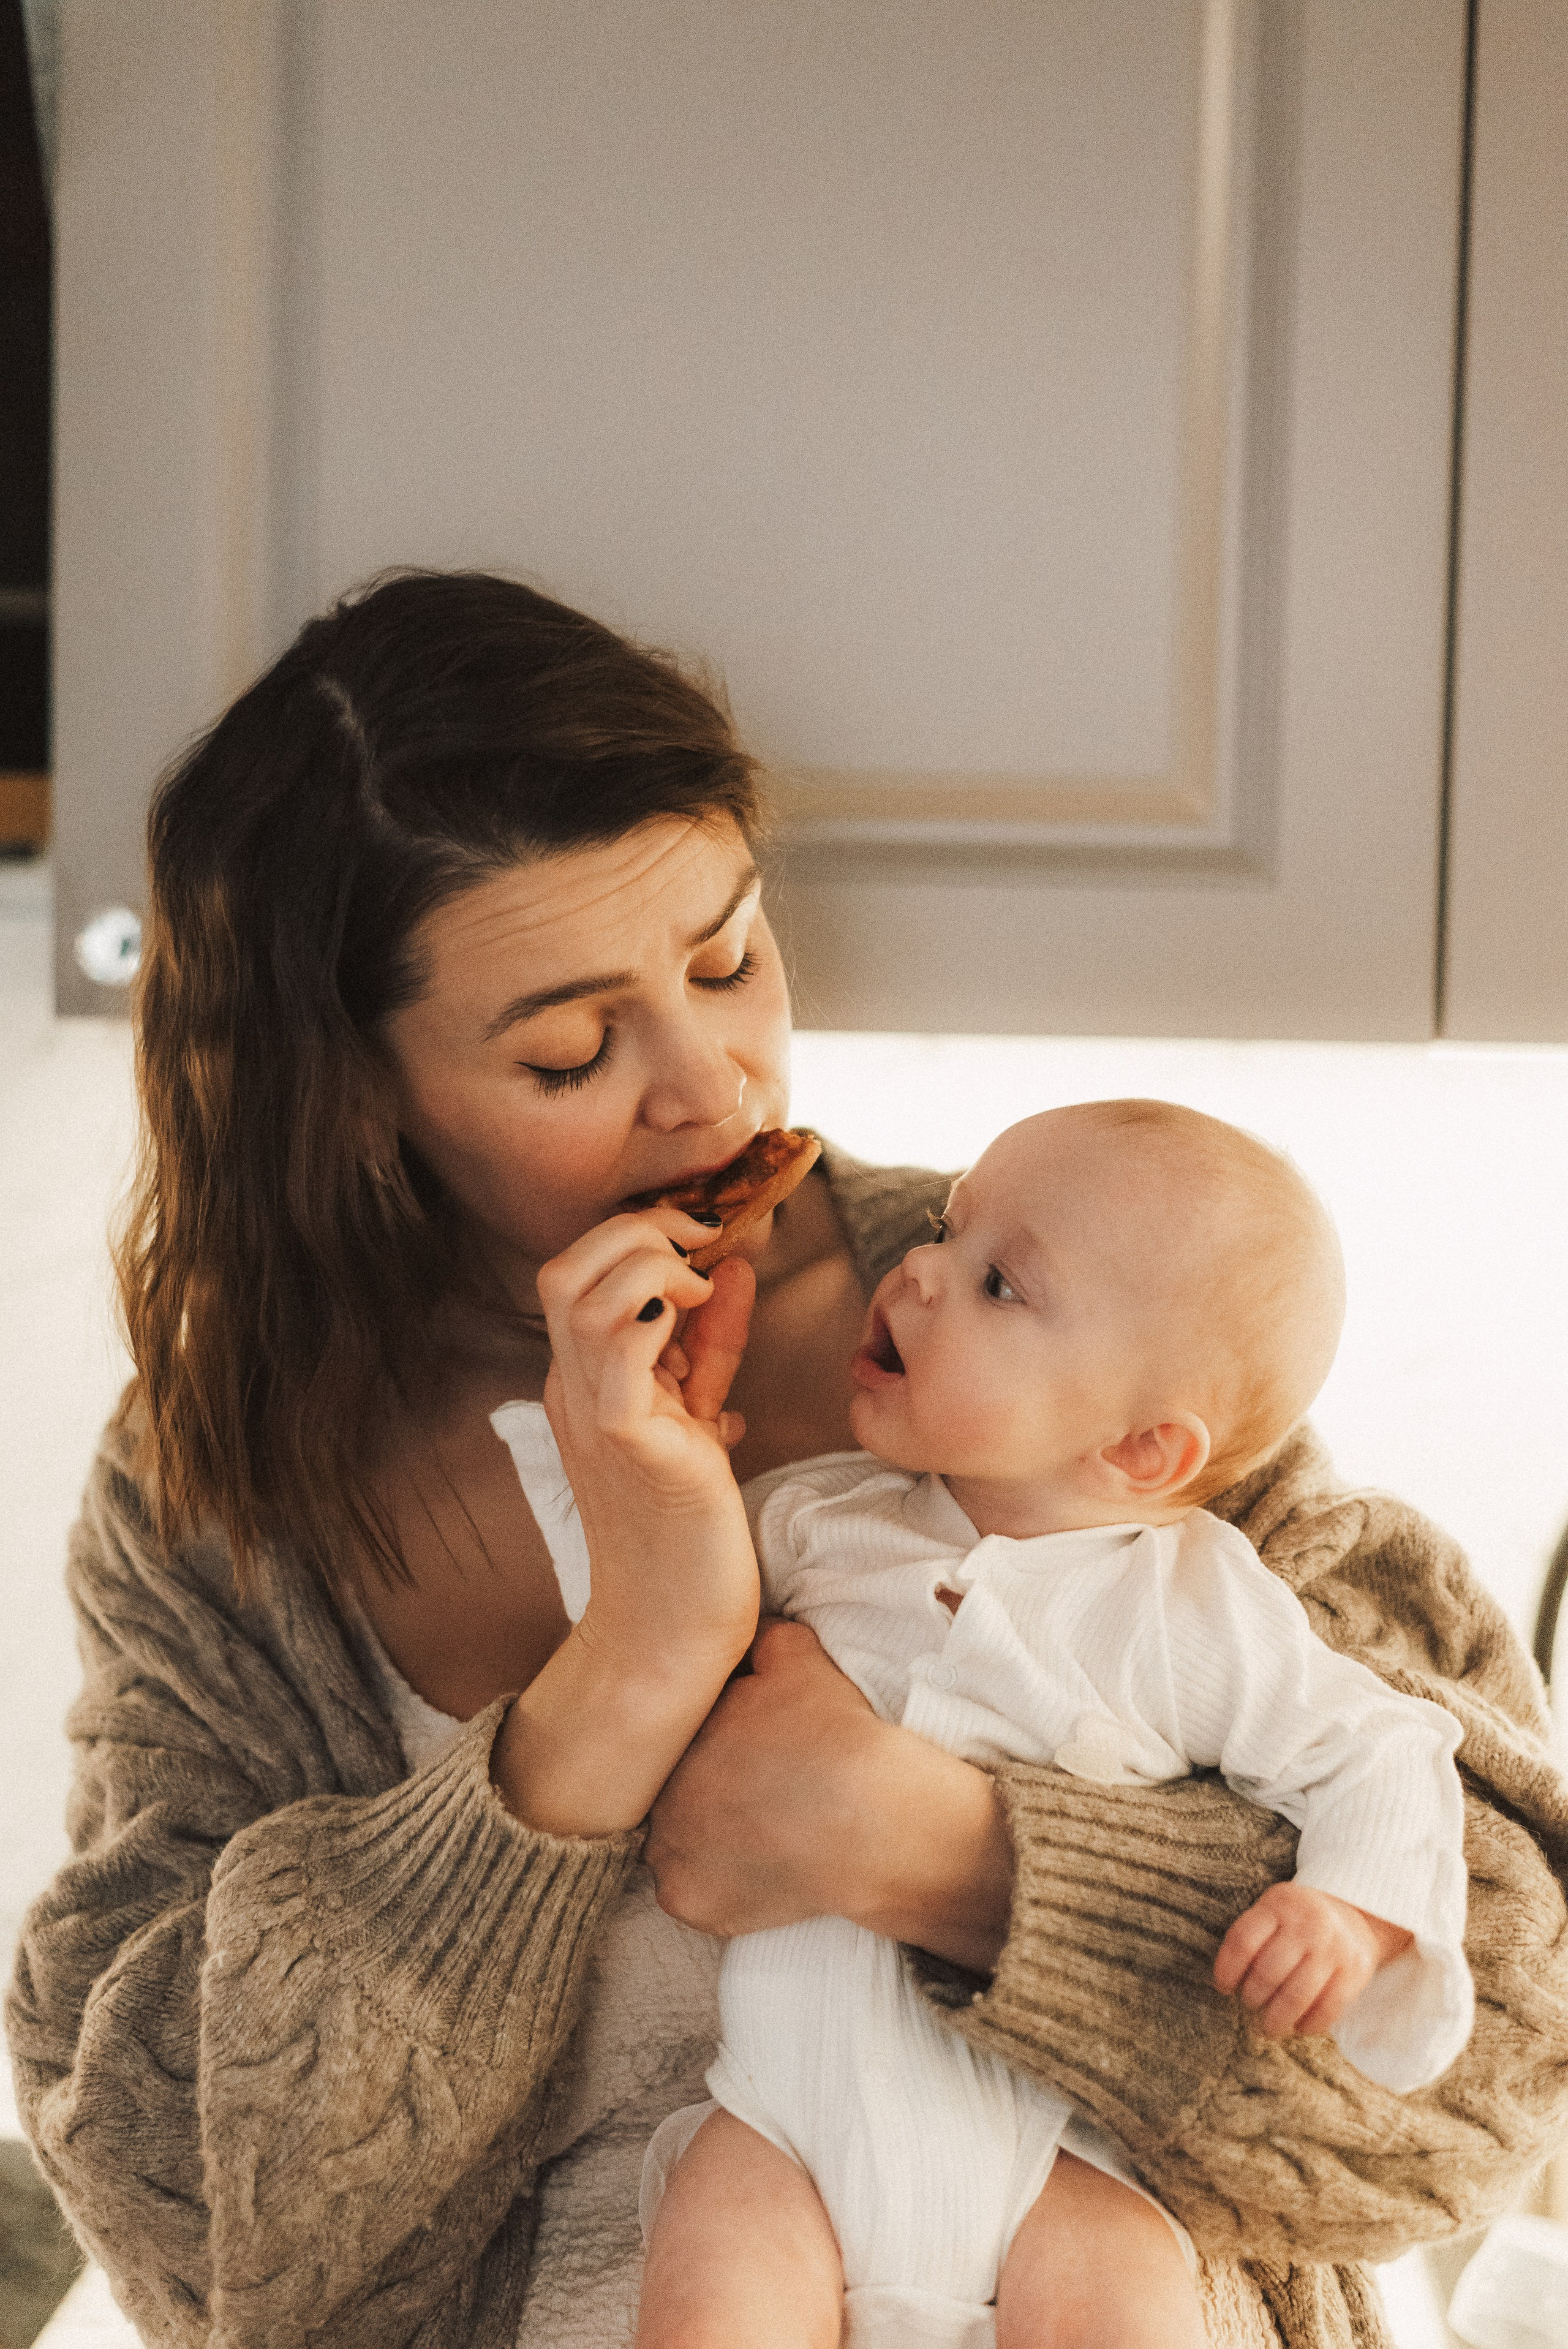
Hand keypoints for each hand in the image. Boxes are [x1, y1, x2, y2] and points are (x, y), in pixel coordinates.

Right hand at [490, 1215, 758, 1837]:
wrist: (671, 1629)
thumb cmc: (687, 1531)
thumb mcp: (699, 1415)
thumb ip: (711, 1346)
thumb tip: (734, 1270)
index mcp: (582, 1382)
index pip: (581, 1272)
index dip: (640, 1236)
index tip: (706, 1242)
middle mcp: (572, 1389)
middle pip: (564, 1267)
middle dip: (639, 1229)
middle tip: (704, 1244)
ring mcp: (591, 1413)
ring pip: (582, 1292)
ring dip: (651, 1263)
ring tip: (701, 1286)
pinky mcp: (624, 1438)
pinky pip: (618, 1344)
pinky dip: (656, 1308)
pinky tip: (700, 1314)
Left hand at [646, 1619, 1014, 1971]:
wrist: (875, 1820)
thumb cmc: (837, 1736)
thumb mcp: (797, 1656)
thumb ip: (758, 1638)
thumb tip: (746, 1632)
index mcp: (674, 1733)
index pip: (681, 1732)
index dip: (717, 1735)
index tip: (752, 1744)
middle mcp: (655, 1793)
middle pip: (674, 1787)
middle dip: (705, 1783)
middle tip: (755, 1785)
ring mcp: (667, 1855)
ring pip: (674, 1841)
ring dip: (701, 1835)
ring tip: (756, 1827)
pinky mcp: (690, 1905)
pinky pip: (690, 1892)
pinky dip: (716, 1884)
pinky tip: (755, 1866)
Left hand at [1213, 1881, 1412, 2037]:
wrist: (1352, 1913)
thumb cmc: (1296, 1920)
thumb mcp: (1271, 1912)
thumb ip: (1250, 1938)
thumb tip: (1224, 1984)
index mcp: (1279, 1905)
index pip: (1243, 1941)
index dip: (1227, 1970)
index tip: (1223, 1988)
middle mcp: (1308, 1924)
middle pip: (1268, 1972)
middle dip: (1252, 1997)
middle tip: (1250, 2005)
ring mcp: (1334, 1948)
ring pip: (1296, 1996)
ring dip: (1277, 2019)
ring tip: (1268, 2028)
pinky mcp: (1355, 1972)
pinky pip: (1328, 2009)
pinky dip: (1309, 2025)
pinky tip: (1299, 2028)